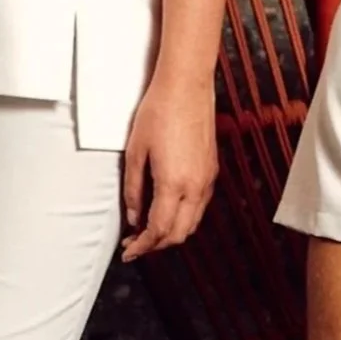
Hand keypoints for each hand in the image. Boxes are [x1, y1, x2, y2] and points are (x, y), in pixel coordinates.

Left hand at [120, 68, 216, 260]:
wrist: (186, 86)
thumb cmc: (158, 112)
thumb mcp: (135, 152)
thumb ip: (133, 189)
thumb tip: (134, 216)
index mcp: (174, 184)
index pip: (159, 230)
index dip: (143, 246)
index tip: (129, 252)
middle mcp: (195, 186)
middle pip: (179, 234)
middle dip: (157, 245)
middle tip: (136, 244)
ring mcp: (207, 179)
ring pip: (192, 222)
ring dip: (171, 233)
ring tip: (149, 230)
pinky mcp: (211, 170)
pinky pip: (199, 206)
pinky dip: (183, 217)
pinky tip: (167, 209)